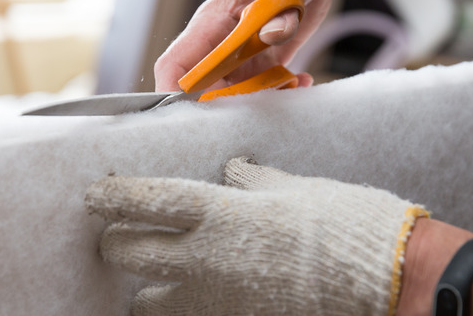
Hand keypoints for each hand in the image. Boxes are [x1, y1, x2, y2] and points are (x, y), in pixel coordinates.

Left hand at [85, 157, 428, 315]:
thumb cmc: (340, 223)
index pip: (144, 201)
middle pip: (127, 254)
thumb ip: (252, 182)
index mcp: (218, 212)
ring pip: (144, 302)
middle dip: (114, 243)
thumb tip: (233, 172)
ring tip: (152, 278)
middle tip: (117, 236)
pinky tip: (186, 300)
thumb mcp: (294, 188)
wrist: (379, 280)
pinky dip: (175, 310)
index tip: (93, 195)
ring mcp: (212, 300)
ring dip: (142, 288)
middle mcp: (202, 259)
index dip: (112, 197)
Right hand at [153, 0, 334, 91]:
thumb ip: (280, 5)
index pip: (175, 64)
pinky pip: (264, 91)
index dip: (173, 93)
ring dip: (260, 104)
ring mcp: (241, 56)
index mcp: (212, 23)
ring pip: (235, 97)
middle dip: (226, 109)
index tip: (191, 118)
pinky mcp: (264, 62)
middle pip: (204, 91)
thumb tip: (275, 35)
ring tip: (291, 88)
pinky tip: (302, 80)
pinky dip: (282, 94)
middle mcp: (221, 45)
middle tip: (260, 107)